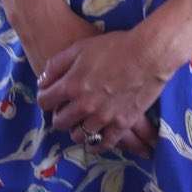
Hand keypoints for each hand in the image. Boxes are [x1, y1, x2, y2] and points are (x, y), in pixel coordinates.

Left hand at [38, 21, 173, 155]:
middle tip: (65, 112)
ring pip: (79, 135)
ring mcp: (103, 117)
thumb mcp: (80, 48)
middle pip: (60, 122)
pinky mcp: (122, 124)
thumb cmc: (114, 46)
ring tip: (80, 124)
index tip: (50, 98)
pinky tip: (94, 142)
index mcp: (71, 86)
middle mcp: (83, 106)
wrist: (149, 54)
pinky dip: (96, 145)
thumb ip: (56, 65)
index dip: (45, 99)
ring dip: (76, 131)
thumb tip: (42, 81)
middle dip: (59, 117)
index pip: (44, 102)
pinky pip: (104, 143)